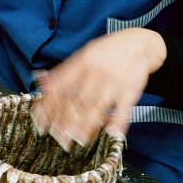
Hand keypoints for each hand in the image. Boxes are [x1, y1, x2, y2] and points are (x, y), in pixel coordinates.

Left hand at [32, 28, 166, 149]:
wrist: (142, 43)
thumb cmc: (109, 51)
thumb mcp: (84, 53)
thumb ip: (63, 70)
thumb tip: (40, 80)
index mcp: (82, 61)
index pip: (60, 86)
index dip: (49, 105)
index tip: (42, 122)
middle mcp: (97, 71)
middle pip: (77, 100)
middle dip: (65, 121)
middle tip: (58, 137)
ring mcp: (115, 81)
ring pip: (97, 106)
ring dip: (86, 125)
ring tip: (77, 140)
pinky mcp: (132, 89)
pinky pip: (124, 107)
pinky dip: (119, 121)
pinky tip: (112, 133)